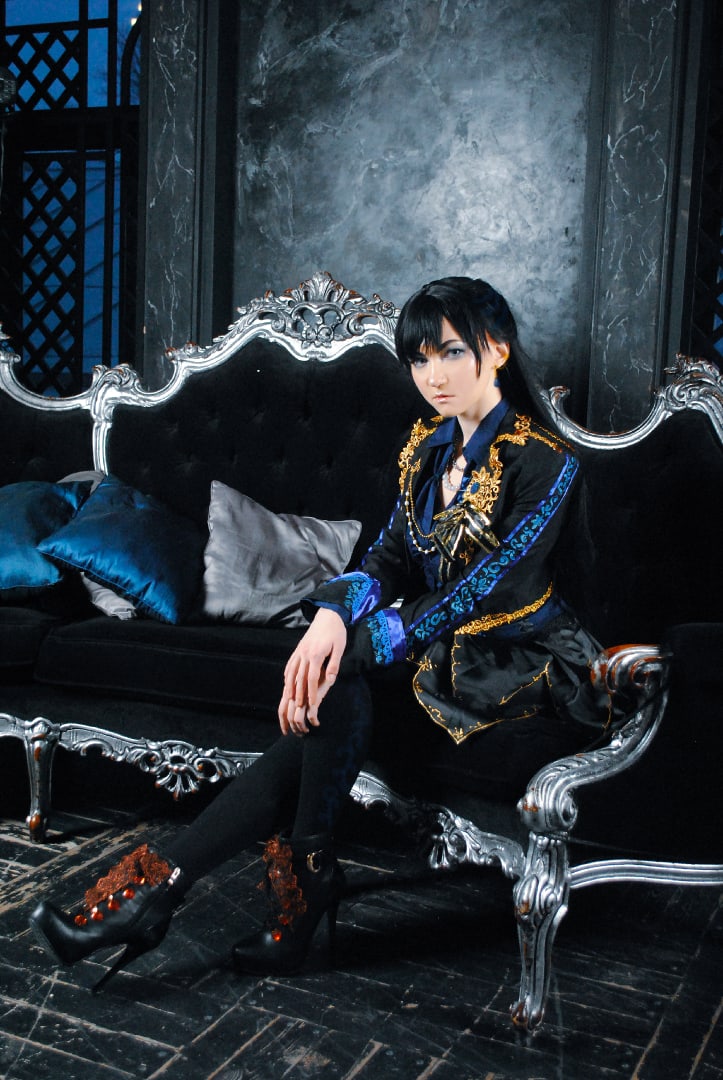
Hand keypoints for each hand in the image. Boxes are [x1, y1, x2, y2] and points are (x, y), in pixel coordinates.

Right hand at [278, 608, 346, 735]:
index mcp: (315, 654)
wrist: (328, 615)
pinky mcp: (297, 651)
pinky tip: (286, 685)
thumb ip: (334, 664)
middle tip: (298, 709)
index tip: (312, 705)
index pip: (312, 678)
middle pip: (299, 679)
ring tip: (288, 700)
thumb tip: (331, 680)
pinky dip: (287, 677)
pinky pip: (290, 666)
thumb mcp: (340, 647)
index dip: (312, 692)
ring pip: (291, 674)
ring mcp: (299, 652)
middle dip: (298, 695)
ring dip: (289, 688)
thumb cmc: (336, 632)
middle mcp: (304, 654)